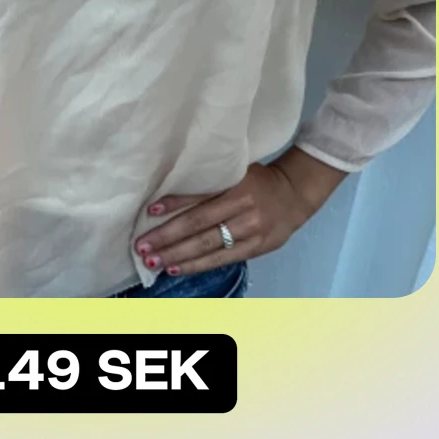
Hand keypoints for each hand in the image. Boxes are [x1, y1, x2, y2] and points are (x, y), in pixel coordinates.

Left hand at [133, 147, 345, 276]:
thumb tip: (171, 196)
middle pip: (200, 226)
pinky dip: (198, 265)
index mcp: (237, 184)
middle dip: (168, 238)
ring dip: (178, 256)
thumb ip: (211, 183)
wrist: (295, 194)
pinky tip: (177, 268)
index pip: (200, 198)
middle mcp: (243, 208)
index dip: (174, 205)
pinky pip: (222, 259)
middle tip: (142, 246)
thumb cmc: (258, 179)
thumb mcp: (236, 171)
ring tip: (154, 261)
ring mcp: (251, 231)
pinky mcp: (256, 249)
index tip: (149, 213)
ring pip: (209, 247)